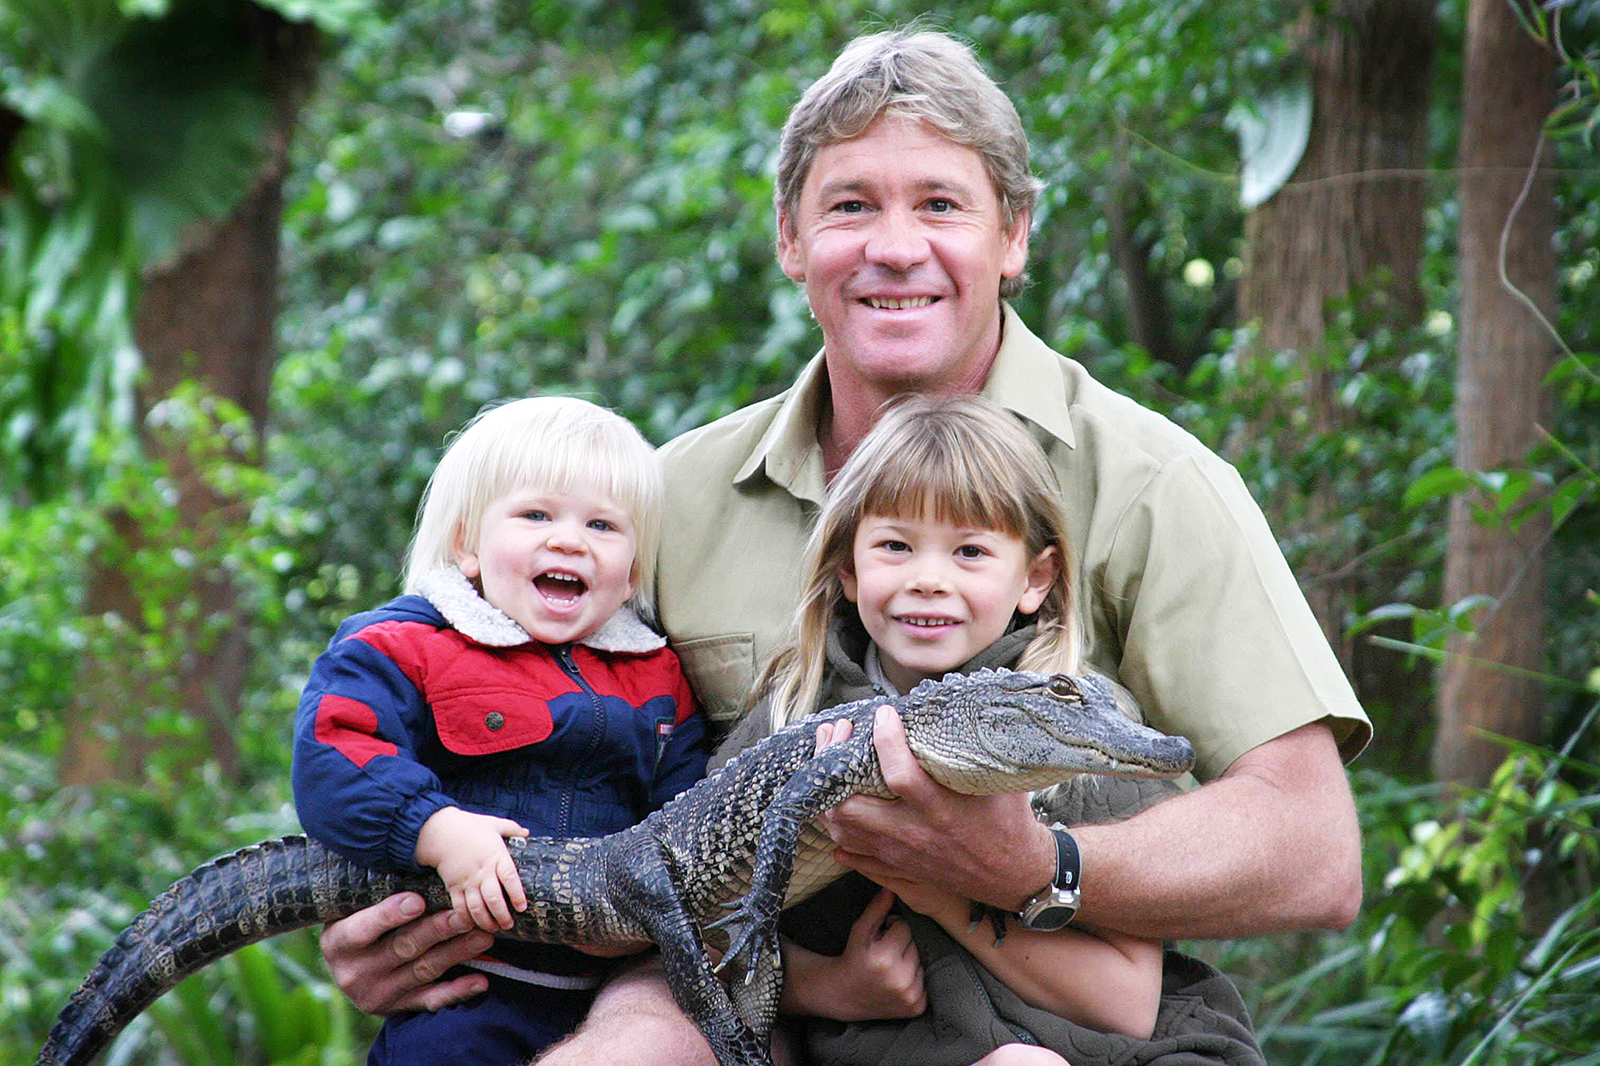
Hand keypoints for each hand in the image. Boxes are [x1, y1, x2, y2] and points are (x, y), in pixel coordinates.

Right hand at [318, 892, 495, 1014]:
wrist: (351, 969)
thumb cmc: (359, 922)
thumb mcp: (354, 908)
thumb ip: (377, 889)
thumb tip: (406, 854)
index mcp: (338, 943)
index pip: (363, 929)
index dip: (389, 915)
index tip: (418, 900)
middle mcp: (354, 973)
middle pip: (402, 948)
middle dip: (436, 931)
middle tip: (464, 916)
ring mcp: (377, 994)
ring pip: (424, 970)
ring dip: (457, 953)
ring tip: (483, 937)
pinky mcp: (398, 1008)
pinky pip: (431, 1001)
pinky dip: (457, 991)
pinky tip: (480, 981)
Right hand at [415, 806, 529, 931]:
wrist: (440, 830)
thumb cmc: (469, 826)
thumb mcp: (494, 824)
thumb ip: (512, 829)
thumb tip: (527, 833)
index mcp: (496, 855)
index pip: (510, 878)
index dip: (517, 894)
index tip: (522, 907)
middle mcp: (482, 871)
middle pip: (494, 898)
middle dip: (503, 915)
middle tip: (509, 924)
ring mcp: (467, 880)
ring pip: (477, 907)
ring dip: (486, 921)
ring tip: (494, 928)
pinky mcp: (453, 886)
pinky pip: (459, 907)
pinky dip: (466, 918)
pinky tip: (472, 926)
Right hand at [780, 887, 924, 1020]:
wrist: (844, 994)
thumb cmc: (853, 957)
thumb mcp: (860, 930)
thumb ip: (877, 908)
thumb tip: (892, 887)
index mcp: (884, 959)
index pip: (905, 927)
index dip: (893, 928)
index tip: (882, 936)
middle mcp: (899, 979)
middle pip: (916, 944)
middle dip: (904, 943)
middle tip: (887, 951)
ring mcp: (909, 996)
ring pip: (924, 961)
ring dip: (912, 960)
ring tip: (893, 965)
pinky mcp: (916, 1007)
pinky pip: (927, 981)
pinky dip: (916, 978)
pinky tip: (899, 979)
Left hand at [818, 706, 1054, 911]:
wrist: (1013, 874)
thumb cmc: (1008, 821)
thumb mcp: (1001, 780)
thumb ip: (977, 747)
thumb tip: (964, 704)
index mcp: (941, 810)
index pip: (900, 775)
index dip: (885, 739)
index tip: (882, 714)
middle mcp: (913, 833)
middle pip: (851, 806)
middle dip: (834, 764)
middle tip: (839, 731)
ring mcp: (898, 852)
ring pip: (842, 827)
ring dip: (827, 791)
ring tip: (828, 758)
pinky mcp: (895, 864)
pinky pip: (850, 848)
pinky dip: (835, 823)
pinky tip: (831, 798)